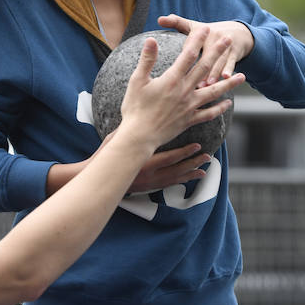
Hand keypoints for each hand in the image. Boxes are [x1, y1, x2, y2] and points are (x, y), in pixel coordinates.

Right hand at [95, 135, 209, 192]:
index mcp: (145, 161)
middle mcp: (150, 174)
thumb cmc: (105, 155)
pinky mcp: (148, 187)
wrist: (98, 178)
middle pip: (177, 169)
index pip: (171, 157)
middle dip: (193, 163)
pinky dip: (180, 180)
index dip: (186, 152)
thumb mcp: (118, 139)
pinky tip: (188, 178)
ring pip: (175, 178)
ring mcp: (150, 182)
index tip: (198, 146)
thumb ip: (132, 132)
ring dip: (190, 173)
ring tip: (203, 170)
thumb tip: (142, 117)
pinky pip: (168, 184)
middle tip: (207, 157)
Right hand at [117, 25, 243, 152]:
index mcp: (171, 80)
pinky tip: (228, 103)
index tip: (205, 28)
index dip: (197, 40)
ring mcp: (189, 106)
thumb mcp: (137, 81)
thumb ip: (147, 59)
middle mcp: (184, 91)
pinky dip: (219, 108)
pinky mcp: (189, 120)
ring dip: (229, 83)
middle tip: (228, 40)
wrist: (140, 136)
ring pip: (213, 92)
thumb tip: (151, 39)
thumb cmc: (135, 108)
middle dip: (217, 52)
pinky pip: (208, 113)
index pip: (188, 55)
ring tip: (242, 76)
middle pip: (205, 68)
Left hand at [157, 14, 253, 85]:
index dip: (187, 53)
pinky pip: (231, 63)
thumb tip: (160, 19)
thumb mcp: (193, 25)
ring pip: (218, 60)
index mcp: (201, 31)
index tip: (181, 63)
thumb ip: (176, 22)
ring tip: (206, 84)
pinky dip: (228, 70)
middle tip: (193, 80)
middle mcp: (214, 36)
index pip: (192, 43)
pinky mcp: (234, 52)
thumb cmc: (208, 31)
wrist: (237, 31)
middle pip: (206, 53)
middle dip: (200, 67)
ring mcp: (225, 45)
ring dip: (213, 72)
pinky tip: (225, 78)